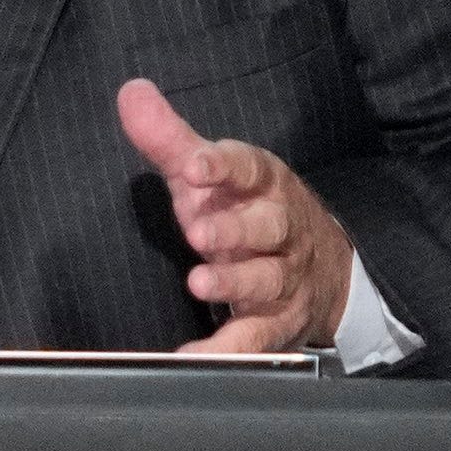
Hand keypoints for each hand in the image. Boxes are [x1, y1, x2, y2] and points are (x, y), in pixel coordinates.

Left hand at [116, 78, 357, 355]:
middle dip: (236, 229)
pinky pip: (255, 338)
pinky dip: (229, 350)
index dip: (224, 166)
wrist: (320, 267)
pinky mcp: (276, 322)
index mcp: (263, 187)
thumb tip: (130, 92)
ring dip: (236, 283)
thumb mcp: (209, 175)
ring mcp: (282, 278)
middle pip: (268, 227)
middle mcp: (280, 231)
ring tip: (200, 283)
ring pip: (268, 280)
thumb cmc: (245, 212)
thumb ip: (170, 139)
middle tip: (199, 232)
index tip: (194, 165)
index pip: (250, 169)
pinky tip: (194, 357)